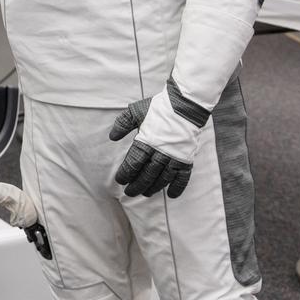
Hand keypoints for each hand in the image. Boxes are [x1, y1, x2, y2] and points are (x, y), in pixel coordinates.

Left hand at [108, 80, 208, 198]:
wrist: (185, 105)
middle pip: (147, 175)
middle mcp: (161, 152)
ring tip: (146, 193)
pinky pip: (183, 177)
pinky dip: (177, 187)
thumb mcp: (136, 111)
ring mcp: (175, 157)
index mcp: (147, 141)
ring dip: (153, 188)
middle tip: (129, 192)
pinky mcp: (187, 158)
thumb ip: (122, 124)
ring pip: (162, 178)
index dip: (126, 174)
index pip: (134, 163)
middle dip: (137, 185)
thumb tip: (112, 137)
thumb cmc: (159, 108)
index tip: (120, 180)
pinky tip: (171, 195)